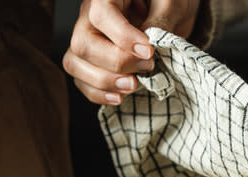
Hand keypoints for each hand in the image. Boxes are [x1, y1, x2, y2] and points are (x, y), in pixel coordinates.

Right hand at [63, 0, 199, 104]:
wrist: (169, 12)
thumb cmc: (168, 3)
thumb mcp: (172, 4)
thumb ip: (161, 20)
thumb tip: (147, 44)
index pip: (101, 14)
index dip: (122, 36)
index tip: (148, 51)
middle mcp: (90, 16)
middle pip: (83, 43)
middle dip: (116, 63)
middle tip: (147, 67)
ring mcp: (88, 39)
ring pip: (75, 63)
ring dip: (104, 82)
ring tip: (134, 85)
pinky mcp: (91, 60)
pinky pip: (81, 80)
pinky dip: (98, 94)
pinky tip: (120, 96)